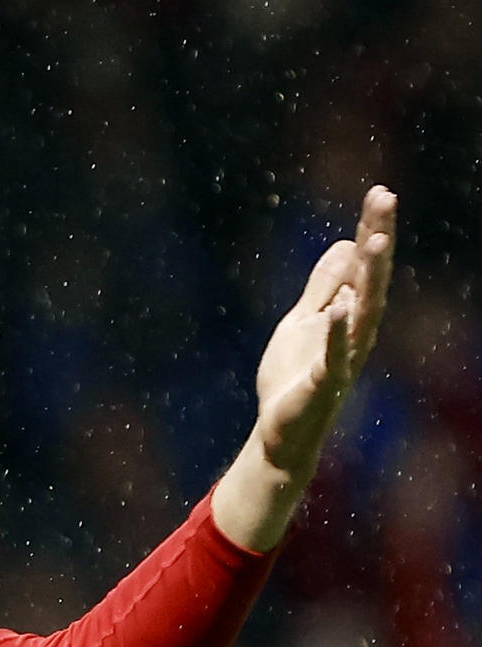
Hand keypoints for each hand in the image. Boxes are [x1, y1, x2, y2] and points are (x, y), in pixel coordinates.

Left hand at [213, 185, 397, 549]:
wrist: (282, 432)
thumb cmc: (294, 377)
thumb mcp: (302, 321)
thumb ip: (323, 287)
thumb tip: (345, 243)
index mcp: (349, 315)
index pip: (364, 266)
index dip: (373, 230)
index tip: (380, 193)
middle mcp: (355, 332)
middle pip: (371, 279)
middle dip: (378, 239)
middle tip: (385, 199)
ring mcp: (343, 358)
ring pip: (362, 312)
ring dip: (369, 277)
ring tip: (374, 239)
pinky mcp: (324, 383)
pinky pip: (334, 354)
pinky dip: (338, 330)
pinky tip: (343, 305)